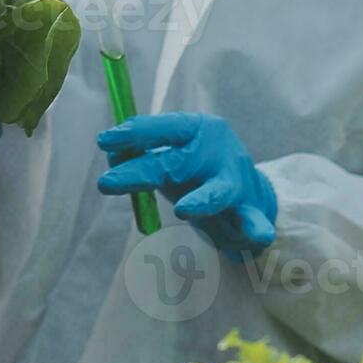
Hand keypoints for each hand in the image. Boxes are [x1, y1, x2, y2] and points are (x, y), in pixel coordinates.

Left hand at [98, 113, 278, 255]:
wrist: (247, 195)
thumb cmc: (195, 171)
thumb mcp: (167, 157)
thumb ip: (141, 153)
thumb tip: (110, 152)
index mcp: (198, 130)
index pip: (166, 127)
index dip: (135, 133)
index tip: (104, 141)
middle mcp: (217, 153)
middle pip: (177, 162)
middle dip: (142, 172)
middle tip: (106, 182)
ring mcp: (234, 183)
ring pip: (217, 192)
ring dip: (201, 201)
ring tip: (184, 210)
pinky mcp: (249, 213)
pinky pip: (252, 222)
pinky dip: (255, 229)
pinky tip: (259, 235)